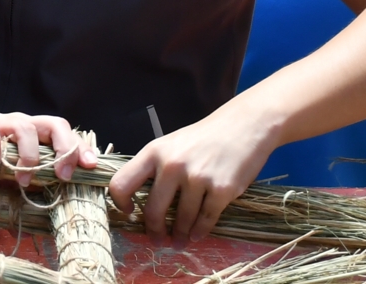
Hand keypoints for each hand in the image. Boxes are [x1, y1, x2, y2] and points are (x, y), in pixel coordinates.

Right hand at [0, 112, 99, 186]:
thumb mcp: (13, 172)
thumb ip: (34, 179)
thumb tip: (61, 201)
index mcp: (35, 134)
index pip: (64, 133)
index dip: (79, 147)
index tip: (91, 166)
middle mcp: (22, 123)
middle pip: (53, 124)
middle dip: (64, 148)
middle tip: (63, 175)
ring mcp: (1, 122)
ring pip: (25, 127)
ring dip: (29, 155)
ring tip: (24, 180)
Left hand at [109, 107, 274, 244]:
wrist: (245, 124)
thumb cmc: (205, 137)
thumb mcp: (172, 144)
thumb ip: (156, 167)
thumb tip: (139, 200)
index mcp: (154, 152)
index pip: (122, 183)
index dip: (121, 203)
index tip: (130, 212)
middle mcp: (172, 164)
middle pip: (152, 210)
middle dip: (154, 231)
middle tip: (157, 241)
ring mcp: (197, 177)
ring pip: (181, 220)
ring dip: (180, 236)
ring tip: (179, 241)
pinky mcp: (221, 189)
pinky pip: (205, 220)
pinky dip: (200, 231)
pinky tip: (197, 235)